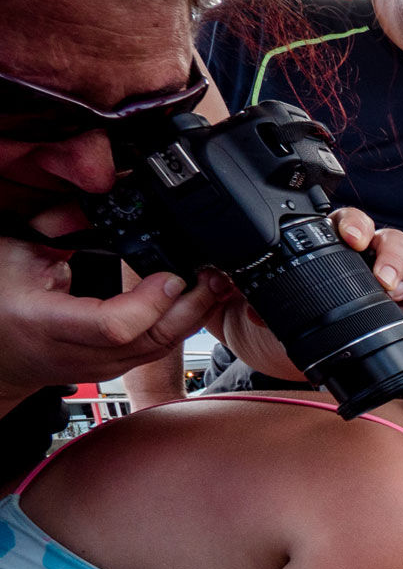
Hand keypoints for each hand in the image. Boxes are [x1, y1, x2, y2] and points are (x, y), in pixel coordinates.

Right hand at [0, 226, 226, 410]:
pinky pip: (157, 350)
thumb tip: (97, 200)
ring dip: (193, 316)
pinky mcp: (117, 368)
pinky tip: (196, 303)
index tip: (172, 276)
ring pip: (160, 348)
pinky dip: (181, 325)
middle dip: (189, 307)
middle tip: (212, 276)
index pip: (114, 325)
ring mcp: (102, 367)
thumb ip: (59, 228)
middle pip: (150, 340)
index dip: (150, 302)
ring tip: (214, 285)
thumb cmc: (1, 301)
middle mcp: (79, 354)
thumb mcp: (19, 255)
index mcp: (48, 325)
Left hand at [215, 208, 402, 380]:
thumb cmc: (272, 325)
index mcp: (331, 246)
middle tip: (382, 280)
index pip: (353, 220)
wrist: (284, 360)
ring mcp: (391, 282)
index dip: (357, 225)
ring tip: (397, 297)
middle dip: (394, 257)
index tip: (350, 239)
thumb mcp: (243, 305)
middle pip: (396, 240)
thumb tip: (232, 284)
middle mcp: (367, 258)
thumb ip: (237, 290)